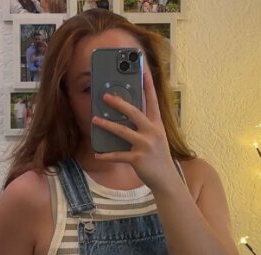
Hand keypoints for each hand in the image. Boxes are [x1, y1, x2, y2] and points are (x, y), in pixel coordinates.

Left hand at [92, 68, 176, 191]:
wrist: (165, 180)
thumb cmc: (158, 158)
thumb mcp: (156, 139)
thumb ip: (145, 127)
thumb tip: (127, 116)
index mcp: (157, 125)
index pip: (152, 100)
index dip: (147, 84)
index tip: (142, 68)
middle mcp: (152, 132)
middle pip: (134, 112)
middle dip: (118, 103)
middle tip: (105, 96)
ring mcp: (145, 145)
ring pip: (122, 131)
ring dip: (106, 125)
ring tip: (95, 119)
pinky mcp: (137, 159)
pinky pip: (118, 155)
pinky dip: (106, 155)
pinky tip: (98, 154)